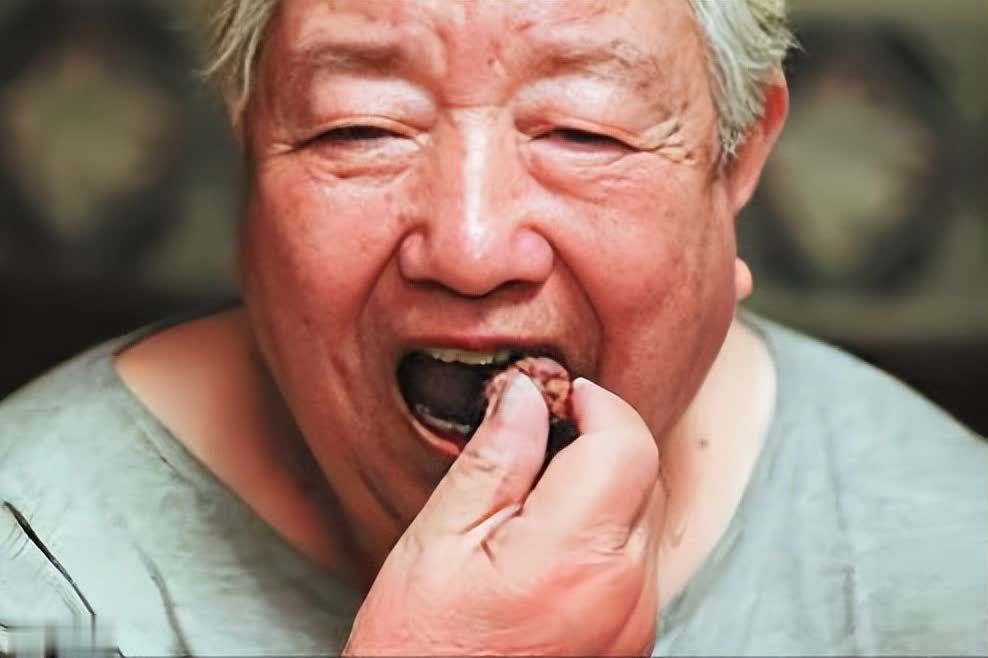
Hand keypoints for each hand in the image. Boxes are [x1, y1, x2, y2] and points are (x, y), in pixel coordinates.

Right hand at [343, 372, 664, 655]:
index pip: (626, 444)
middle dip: (602, 439)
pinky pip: (639, 560)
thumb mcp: (437, 543)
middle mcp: (622, 592)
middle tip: (542, 436)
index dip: (595, 403)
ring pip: (650, 515)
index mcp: (571, 557)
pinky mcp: (633, 641)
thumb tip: (524, 394)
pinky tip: (552, 540)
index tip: (558, 394)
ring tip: (539, 495)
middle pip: (647, 474)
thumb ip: (493, 462)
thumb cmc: (421, 650)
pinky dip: (608, 531)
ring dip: (608, 485)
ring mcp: (635, 623)